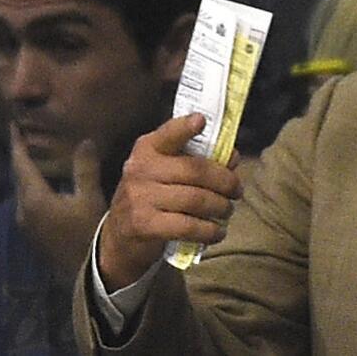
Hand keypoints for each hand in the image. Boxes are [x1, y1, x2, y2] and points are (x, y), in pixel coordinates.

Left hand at [11, 125, 108, 280]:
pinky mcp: (33, 232)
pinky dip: (33, 188)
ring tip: (35, 157)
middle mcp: (23, 209)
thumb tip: (84, 140)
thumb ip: (85, 169)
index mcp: (34, 198)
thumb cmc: (88, 233)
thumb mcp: (90, 198)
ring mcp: (26, 223)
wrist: (83, 273)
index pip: (21, 165)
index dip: (17, 144)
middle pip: (18, 177)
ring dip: (27, 174)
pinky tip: (44, 185)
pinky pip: (28, 202)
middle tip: (24, 138)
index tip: (12, 126)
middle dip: (20, 157)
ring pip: (22, 191)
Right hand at [98, 113, 241, 289]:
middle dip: (225, 181)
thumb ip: (196, 160)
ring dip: (220, 207)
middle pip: (195, 170)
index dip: (185, 128)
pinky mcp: (143, 225)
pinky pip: (187, 226)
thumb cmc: (152, 196)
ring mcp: (140, 197)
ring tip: (228, 210)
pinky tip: (218, 232)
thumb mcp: (166, 172)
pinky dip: (208, 230)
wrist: (119, 235)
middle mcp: (140, 169)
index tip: (201, 121)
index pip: (169, 134)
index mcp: (148, 149)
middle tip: (237, 191)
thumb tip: (232, 157)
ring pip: (195, 199)